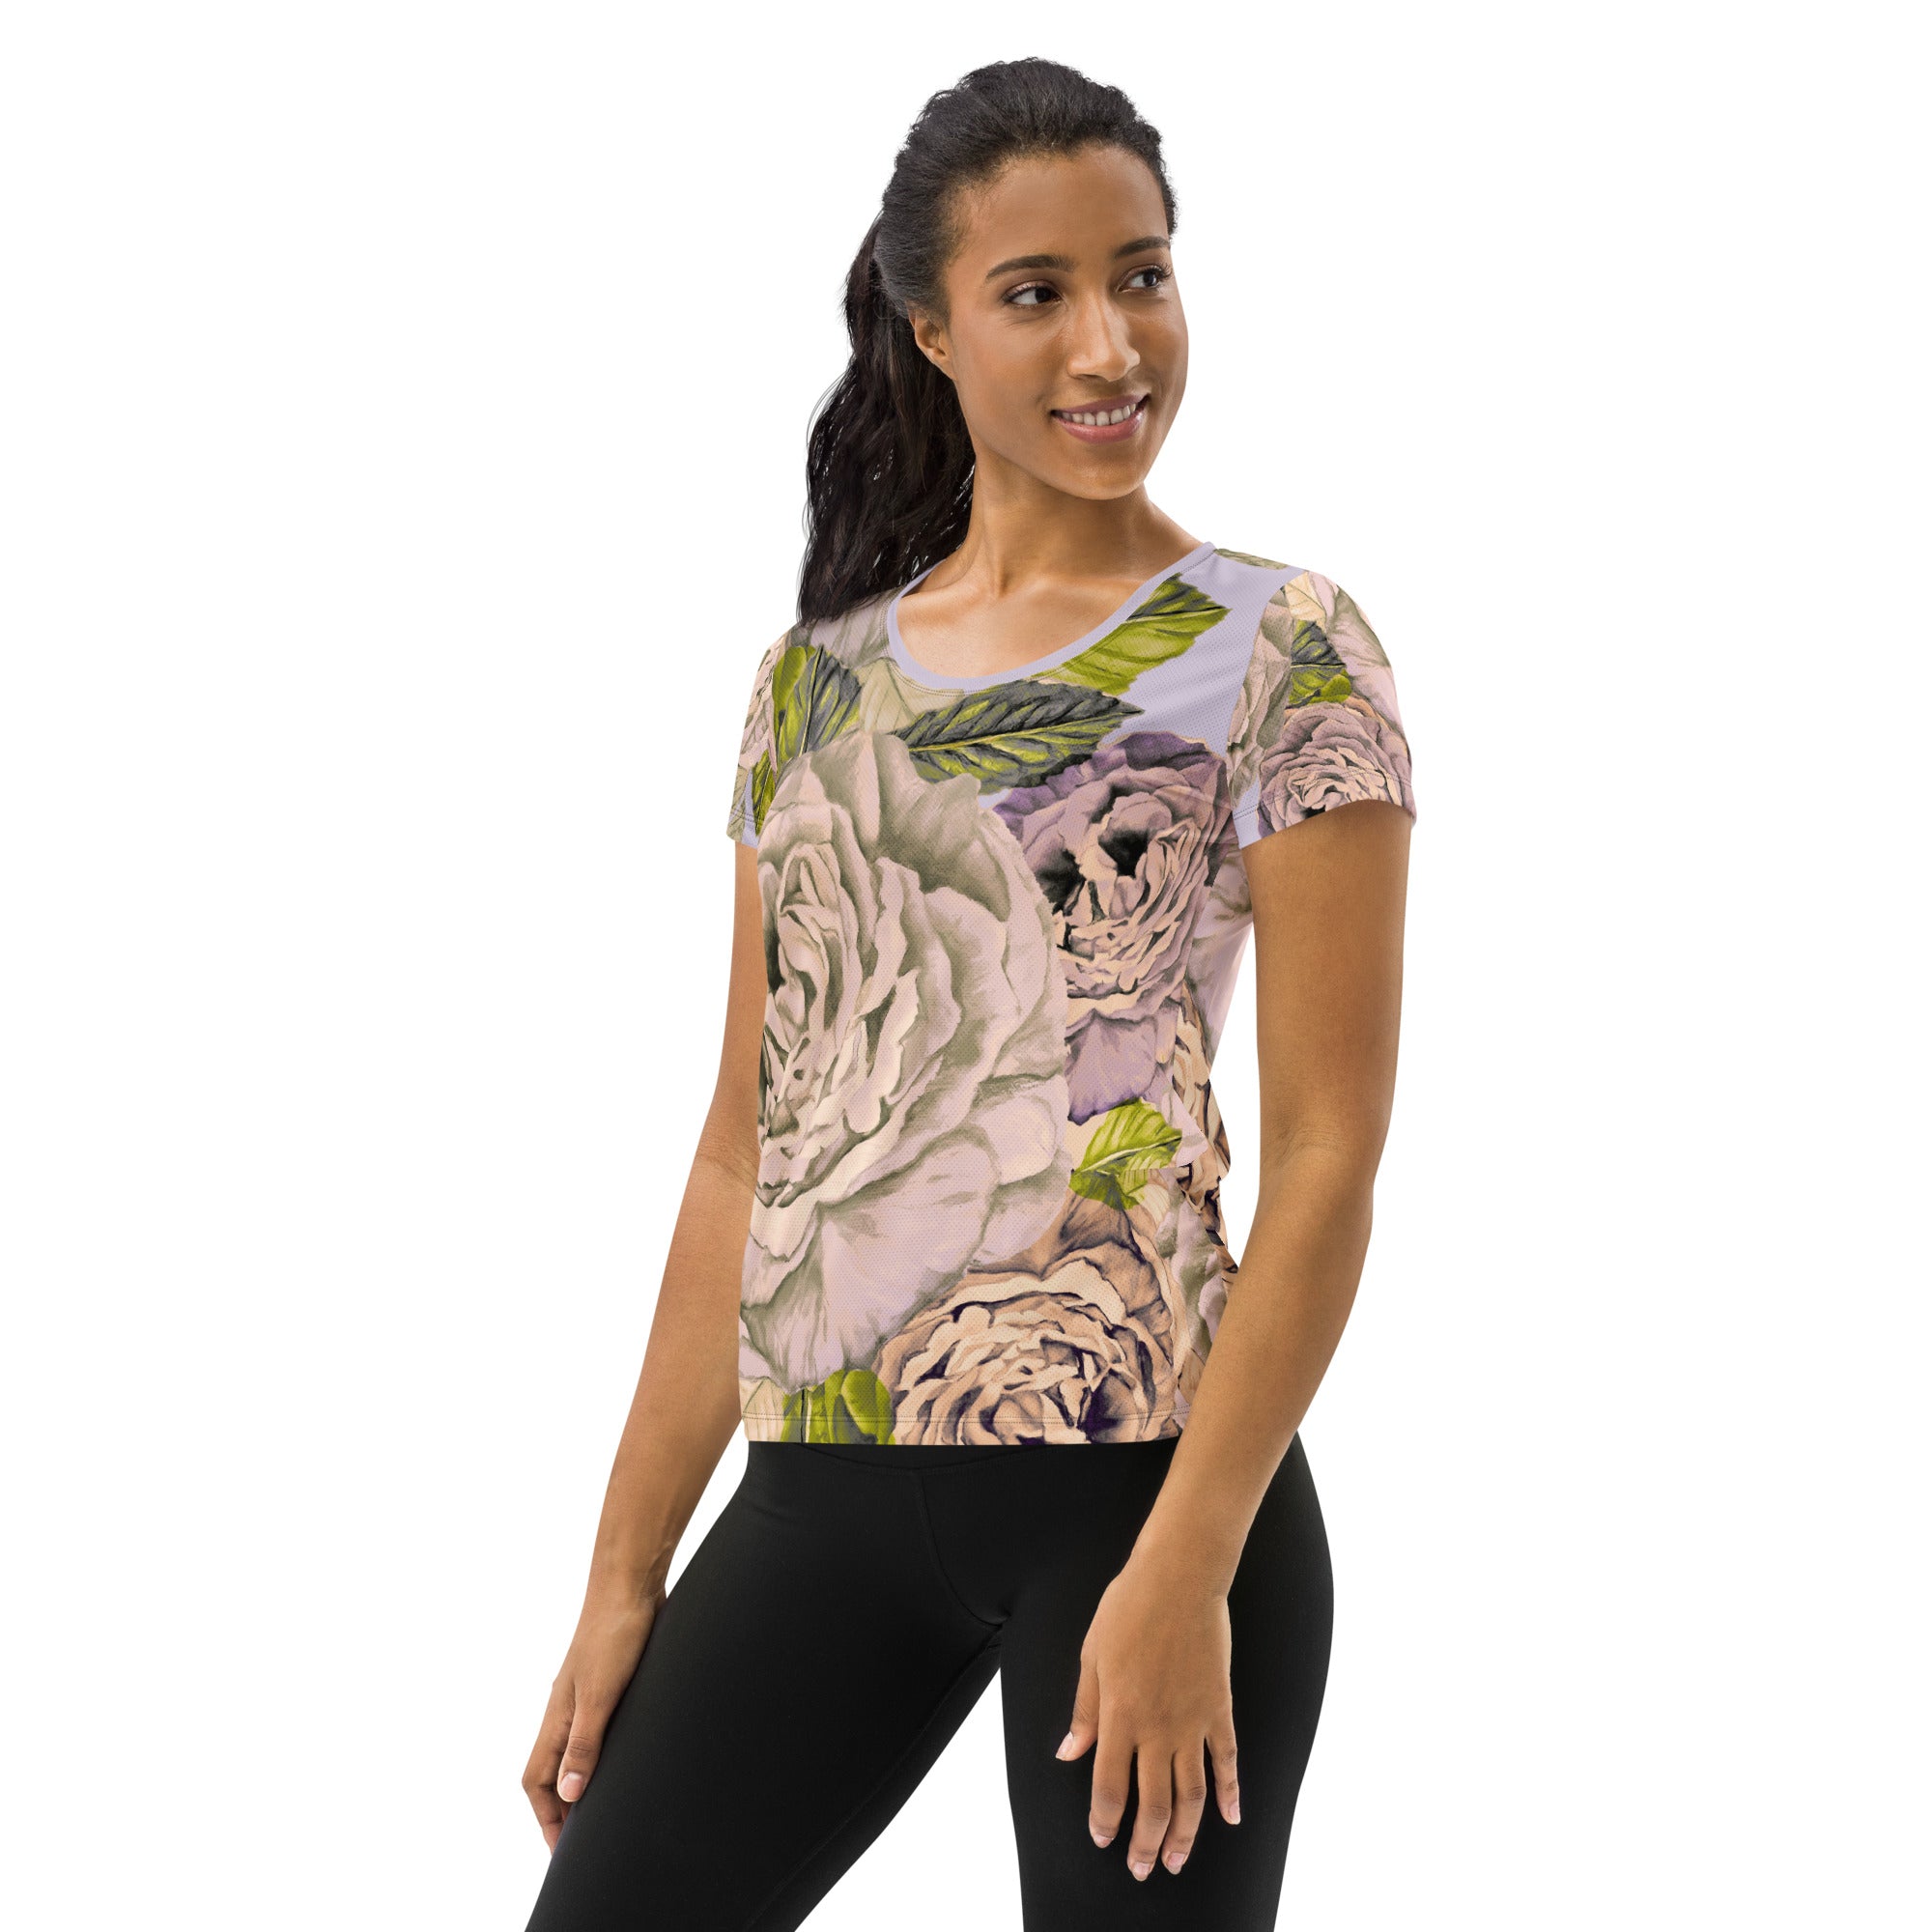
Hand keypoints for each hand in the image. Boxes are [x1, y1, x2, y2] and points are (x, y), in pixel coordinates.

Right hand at [522, 1587, 663, 1850]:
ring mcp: (585, 1695)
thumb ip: (584, 1743)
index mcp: (557, 1718)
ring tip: (598, 1812)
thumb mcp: (600, 1695)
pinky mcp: (608, 1681)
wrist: (631, 1584)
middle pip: (552, 1772)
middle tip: (581, 1843)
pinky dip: (598, 1754)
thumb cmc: (614, 1634)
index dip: (547, 1818)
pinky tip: (620, 1758)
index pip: (538, 1781)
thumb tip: (569, 1793)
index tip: (561, 1852)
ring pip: (572, 1750)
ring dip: (579, 1782)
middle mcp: (565, 1710)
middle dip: (561, 1810)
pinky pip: (595, 1730)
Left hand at [1054, 1555, 1239, 1879]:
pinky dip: (1231, 1792)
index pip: (1110, 1787)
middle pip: (1154, 1803)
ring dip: (1186, 1834)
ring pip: (1192, 1794)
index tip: (1103, 1840)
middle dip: (1146, 1843)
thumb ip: (1084, 1710)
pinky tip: (1231, 1817)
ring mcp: (1193, 1721)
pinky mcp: (1219, 1708)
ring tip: (1179, 1860)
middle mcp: (1157, 1728)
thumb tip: (1068, 1753)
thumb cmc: (1128, 1609)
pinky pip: (1227, 1760)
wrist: (1179, 1578)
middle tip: (1142, 1869)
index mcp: (1119, 1716)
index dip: (1105, 1821)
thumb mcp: (1091, 1656)